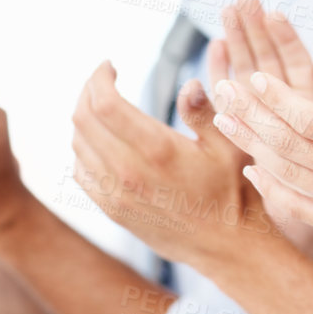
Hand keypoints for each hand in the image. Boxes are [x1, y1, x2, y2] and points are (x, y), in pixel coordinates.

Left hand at [71, 63, 270, 268]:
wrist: (228, 248)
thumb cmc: (234, 193)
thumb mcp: (230, 147)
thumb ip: (204, 113)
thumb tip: (188, 84)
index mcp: (158, 150)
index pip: (105, 103)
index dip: (99, 77)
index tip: (110, 65)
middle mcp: (129, 172)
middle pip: (83, 118)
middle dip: (88, 90)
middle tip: (103, 79)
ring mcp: (117, 194)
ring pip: (78, 143)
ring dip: (84, 117)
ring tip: (103, 105)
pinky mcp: (113, 211)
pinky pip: (81, 171)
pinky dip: (82, 148)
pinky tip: (99, 140)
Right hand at [209, 0, 312, 112]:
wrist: (296, 200)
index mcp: (307, 93)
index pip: (294, 57)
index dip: (284, 34)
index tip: (274, 13)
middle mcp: (281, 94)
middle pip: (267, 53)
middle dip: (256, 25)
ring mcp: (257, 104)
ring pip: (245, 64)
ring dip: (236, 37)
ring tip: (228, 9)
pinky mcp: (235, 118)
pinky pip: (226, 91)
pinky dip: (220, 69)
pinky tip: (217, 44)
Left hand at [211, 43, 312, 282]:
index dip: (278, 98)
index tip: (254, 76)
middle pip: (288, 145)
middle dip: (250, 114)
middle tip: (223, 87)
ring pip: (286, 175)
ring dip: (250, 145)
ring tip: (224, 119)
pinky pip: (299, 206)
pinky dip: (270, 186)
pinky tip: (252, 167)